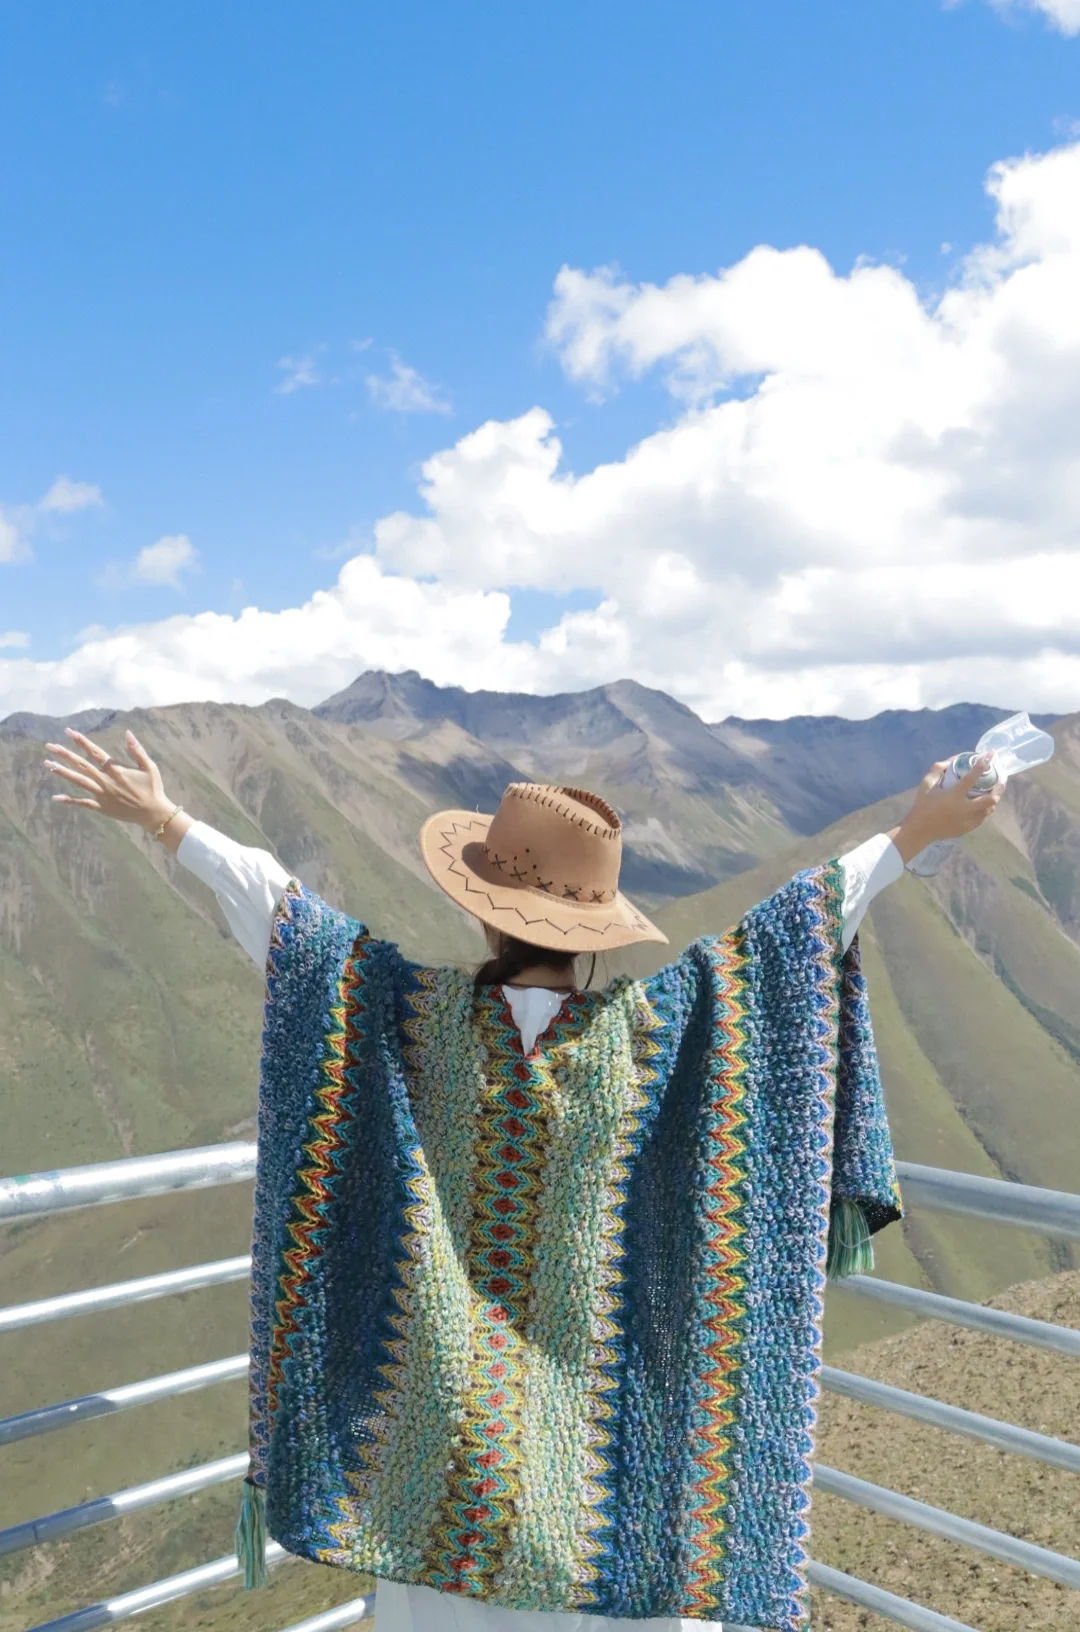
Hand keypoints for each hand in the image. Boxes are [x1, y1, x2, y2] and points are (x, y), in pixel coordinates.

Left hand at [44, 729, 178, 833]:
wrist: (153, 813)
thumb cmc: (153, 788)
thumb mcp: (149, 766)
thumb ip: (137, 750)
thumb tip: (127, 733)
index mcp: (116, 770)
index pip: (95, 752)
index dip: (81, 741)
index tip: (69, 732)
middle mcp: (105, 781)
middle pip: (81, 765)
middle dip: (64, 755)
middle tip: (49, 746)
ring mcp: (101, 795)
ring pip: (79, 781)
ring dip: (63, 773)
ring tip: (48, 765)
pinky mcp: (101, 807)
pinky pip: (82, 803)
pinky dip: (69, 800)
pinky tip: (56, 797)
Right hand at [890, 754, 1004, 864]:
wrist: (920, 830)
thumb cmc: (922, 805)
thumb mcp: (926, 784)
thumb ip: (938, 769)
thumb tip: (952, 760)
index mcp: (953, 796)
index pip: (971, 778)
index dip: (982, 765)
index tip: (990, 755)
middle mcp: (964, 809)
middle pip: (990, 798)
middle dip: (999, 787)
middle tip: (1001, 778)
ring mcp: (967, 820)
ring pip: (989, 809)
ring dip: (994, 798)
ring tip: (994, 790)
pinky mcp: (968, 828)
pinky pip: (982, 817)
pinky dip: (985, 808)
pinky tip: (984, 803)